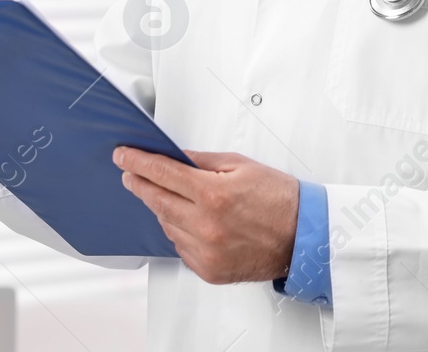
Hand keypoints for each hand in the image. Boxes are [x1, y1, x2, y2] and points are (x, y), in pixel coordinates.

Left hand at [113, 147, 298, 284]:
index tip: (124, 156)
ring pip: (166, 225)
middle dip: (140, 183)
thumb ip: (202, 161)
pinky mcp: (209, 270)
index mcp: (214, 195)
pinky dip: (180, 232)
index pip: (163, 174)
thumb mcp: (241, 166)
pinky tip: (191, 221)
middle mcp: (206, 226)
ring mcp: (206, 252)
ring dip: (162, 208)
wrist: (303, 236)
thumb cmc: (279, 199)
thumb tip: (174, 157)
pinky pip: (180, 247)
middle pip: (157, 201)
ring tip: (172, 196)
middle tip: (131, 173)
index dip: (139, 162)